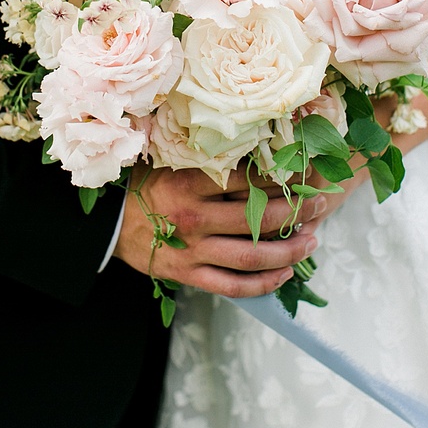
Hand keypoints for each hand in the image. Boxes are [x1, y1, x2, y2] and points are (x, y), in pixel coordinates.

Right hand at [113, 163, 325, 298]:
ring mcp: (192, 251)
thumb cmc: (143, 185)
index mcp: (188, 184)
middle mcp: (193, 219)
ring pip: (252, 257)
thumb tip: (256, 141)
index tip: (303, 169)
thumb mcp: (170, 161)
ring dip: (289, 251)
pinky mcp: (189, 276)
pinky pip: (234, 286)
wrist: (107, 224)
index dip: (281, 175)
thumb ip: (208, 158)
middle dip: (296, 212)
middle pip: (257, 219)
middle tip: (320, 203)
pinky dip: (263, 283)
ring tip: (312, 240)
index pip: (247, 180)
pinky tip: (285, 274)